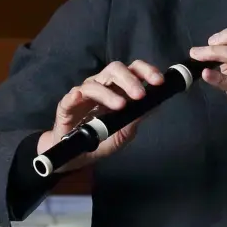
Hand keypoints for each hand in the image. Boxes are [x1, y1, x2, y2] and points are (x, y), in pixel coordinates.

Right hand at [38, 60, 163, 172]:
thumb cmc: (102, 138)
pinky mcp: (67, 105)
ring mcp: (84, 93)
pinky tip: (79, 97)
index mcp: (118, 87)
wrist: (78, 156)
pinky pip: (71, 97)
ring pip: (95, 83)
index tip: (159, 82)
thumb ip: (137, 118)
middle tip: (140, 95)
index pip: (133, 70)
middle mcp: (102, 85)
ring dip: (109, 93)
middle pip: (115, 70)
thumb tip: (155, 104)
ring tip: (120, 106)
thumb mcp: (124, 131)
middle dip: (130, 80)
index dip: (146, 71)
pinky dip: (76, 95)